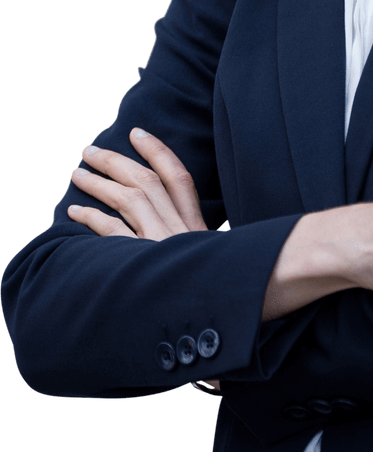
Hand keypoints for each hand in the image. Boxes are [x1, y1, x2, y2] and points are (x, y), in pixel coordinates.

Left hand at [68, 128, 221, 391]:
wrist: (219, 318)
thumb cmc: (214, 294)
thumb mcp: (211, 264)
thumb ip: (195, 248)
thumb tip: (174, 231)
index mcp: (198, 228)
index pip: (180, 178)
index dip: (158, 151)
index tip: (137, 133)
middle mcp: (181, 230)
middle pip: (147, 182)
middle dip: (117, 161)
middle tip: (90, 151)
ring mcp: (163, 244)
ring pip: (129, 199)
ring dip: (100, 183)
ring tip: (78, 174)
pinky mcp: (143, 264)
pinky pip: (113, 233)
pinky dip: (92, 218)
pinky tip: (75, 211)